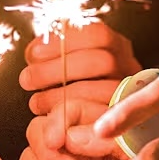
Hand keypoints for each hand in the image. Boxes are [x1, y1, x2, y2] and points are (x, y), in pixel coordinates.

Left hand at [20, 23, 140, 113]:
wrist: (94, 125)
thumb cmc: (71, 86)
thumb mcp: (63, 61)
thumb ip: (51, 53)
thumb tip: (34, 53)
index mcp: (115, 46)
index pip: (98, 34)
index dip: (65, 41)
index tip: (34, 53)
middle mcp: (129, 68)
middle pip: (103, 62)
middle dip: (60, 69)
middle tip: (28, 79)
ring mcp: (131, 94)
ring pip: (106, 91)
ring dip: (63, 96)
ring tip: (36, 101)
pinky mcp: (127, 123)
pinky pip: (103, 119)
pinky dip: (73, 117)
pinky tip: (51, 117)